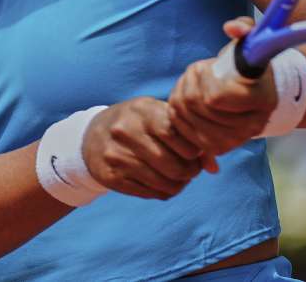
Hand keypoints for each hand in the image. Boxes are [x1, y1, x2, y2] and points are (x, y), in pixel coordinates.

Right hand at [81, 97, 204, 199]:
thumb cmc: (137, 123)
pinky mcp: (111, 178)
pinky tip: (163, 183)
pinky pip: (149, 194)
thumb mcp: (158, 116)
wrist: (92, 135)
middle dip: (190, 171)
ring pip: (163, 183)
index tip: (195, 151)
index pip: (176, 135)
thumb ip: (188, 135)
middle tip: (191, 169)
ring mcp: (116, 156)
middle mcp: (126, 132)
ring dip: (179, 185)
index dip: (192, 149)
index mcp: (142, 111)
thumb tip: (213, 168)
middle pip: (172, 164)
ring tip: (180, 177)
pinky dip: (163, 192)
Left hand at [167, 16, 277, 168]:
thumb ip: (244, 27)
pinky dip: (178, 113)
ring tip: (190, 85)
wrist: (258, 96)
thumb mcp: (252, 41)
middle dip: (188, 84)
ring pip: (186, 117)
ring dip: (180, 95)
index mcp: (262, 98)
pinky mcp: (218, 147)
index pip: (215, 96)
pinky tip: (187, 102)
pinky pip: (183, 130)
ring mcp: (234, 140)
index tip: (206, 66)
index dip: (203, 78)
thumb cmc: (251, 66)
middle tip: (194, 72)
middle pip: (196, 105)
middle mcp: (251, 125)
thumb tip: (231, 27)